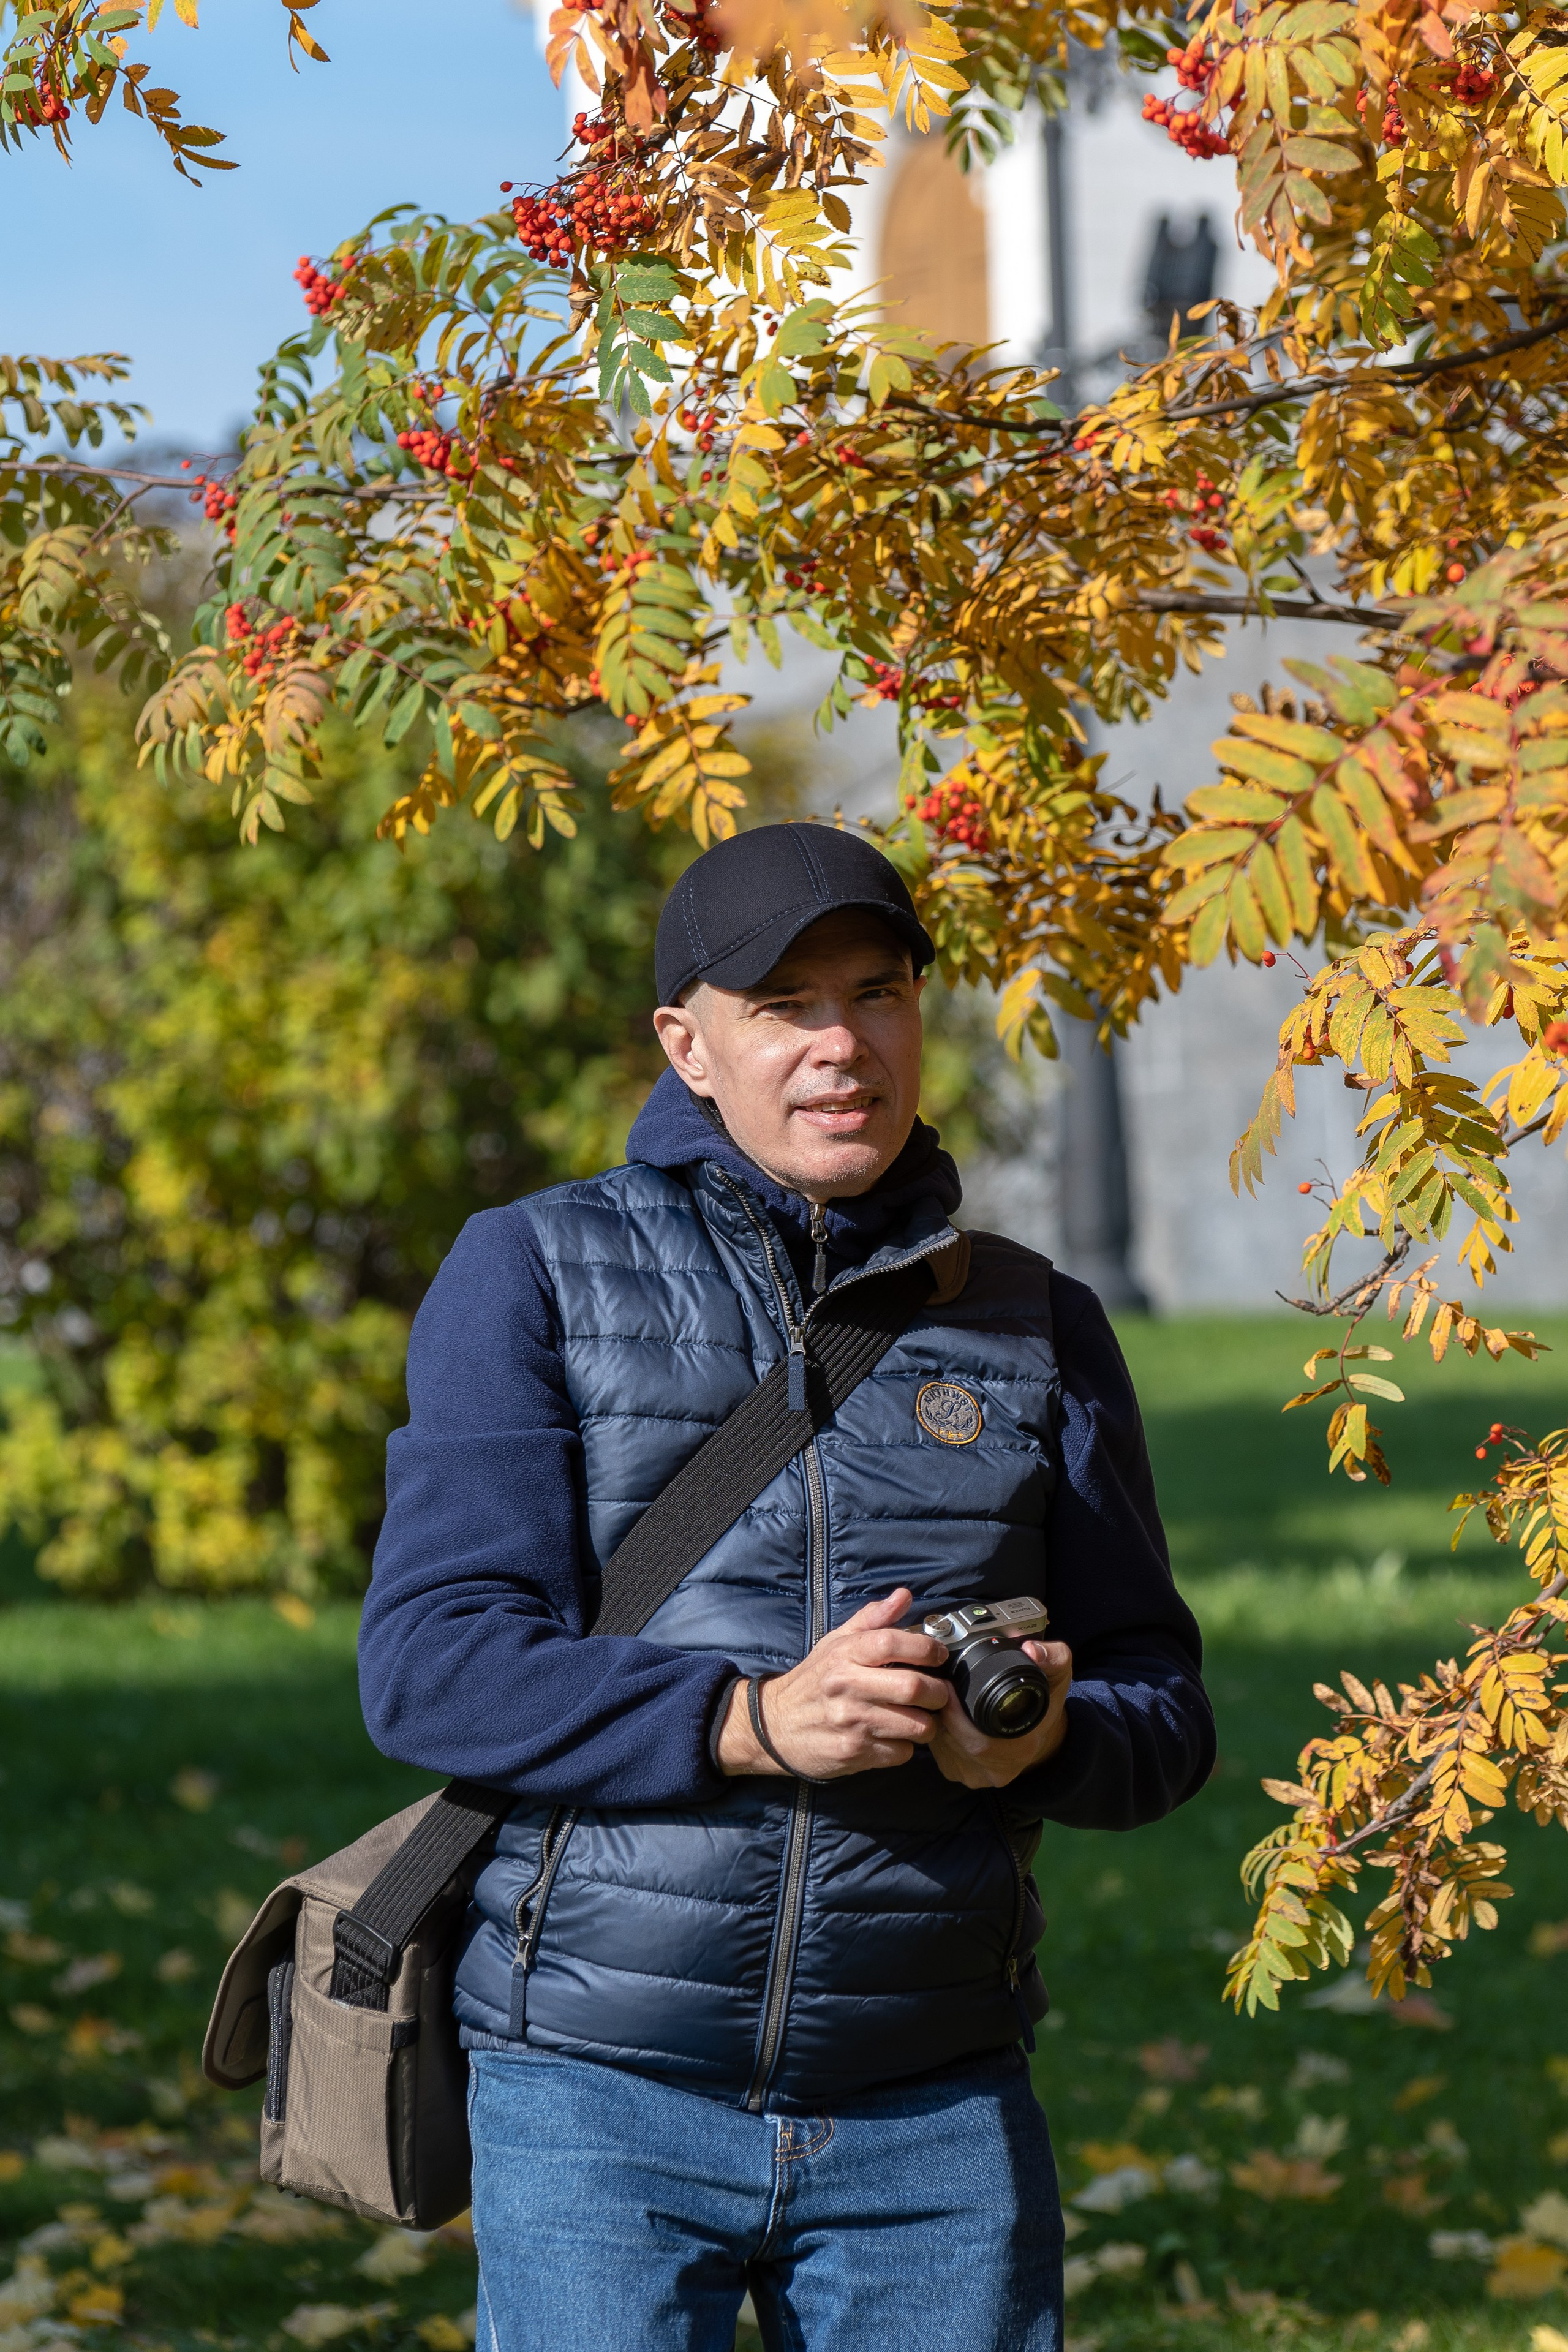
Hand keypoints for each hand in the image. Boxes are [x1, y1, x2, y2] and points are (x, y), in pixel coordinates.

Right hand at [716, 1588, 948, 1779]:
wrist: (774, 1726)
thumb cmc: (813, 1681)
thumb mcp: (835, 1643)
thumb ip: (872, 1618)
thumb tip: (904, 1595)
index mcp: (844, 1654)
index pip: (892, 1642)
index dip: (926, 1648)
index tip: (938, 1655)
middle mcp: (847, 1687)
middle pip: (913, 1687)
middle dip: (938, 1691)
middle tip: (938, 1692)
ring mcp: (851, 1723)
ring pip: (916, 1725)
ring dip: (927, 1723)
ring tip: (919, 1716)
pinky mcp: (854, 1753)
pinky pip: (901, 1752)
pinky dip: (906, 1747)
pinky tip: (895, 1737)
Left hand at [926, 1640, 1072, 1788]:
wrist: (1041, 1733)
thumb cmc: (1044, 1701)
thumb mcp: (1058, 1675)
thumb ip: (1054, 1656)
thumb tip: (1032, 1650)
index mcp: (1020, 1749)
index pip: (977, 1742)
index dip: (955, 1714)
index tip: (948, 1685)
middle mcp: (997, 1771)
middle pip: (953, 1743)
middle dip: (941, 1712)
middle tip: (939, 1686)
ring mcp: (976, 1777)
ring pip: (942, 1747)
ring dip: (936, 1720)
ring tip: (941, 1697)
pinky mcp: (959, 1774)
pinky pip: (938, 1752)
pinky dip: (936, 1730)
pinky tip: (943, 1714)